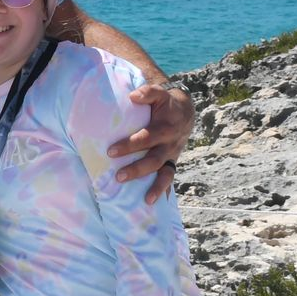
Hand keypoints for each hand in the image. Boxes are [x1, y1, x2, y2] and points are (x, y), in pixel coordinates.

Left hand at [112, 83, 194, 204]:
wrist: (185, 112)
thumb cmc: (164, 103)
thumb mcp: (159, 94)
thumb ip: (147, 92)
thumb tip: (132, 96)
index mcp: (165, 128)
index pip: (147, 138)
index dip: (130, 144)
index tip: (111, 152)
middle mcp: (170, 144)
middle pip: (154, 159)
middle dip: (137, 169)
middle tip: (118, 177)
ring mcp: (172, 155)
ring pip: (165, 173)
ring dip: (156, 187)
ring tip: (145, 200)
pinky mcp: (172, 162)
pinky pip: (170, 178)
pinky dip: (164, 191)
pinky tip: (156, 203)